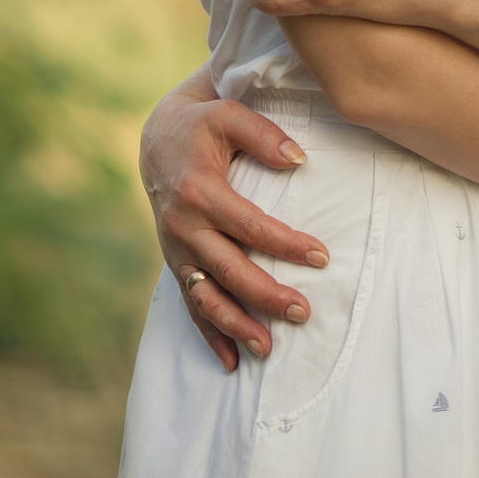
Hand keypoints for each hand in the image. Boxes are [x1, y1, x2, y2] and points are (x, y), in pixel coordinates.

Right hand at [140, 75, 330, 370]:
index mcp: (198, 191)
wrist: (157, 139)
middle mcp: (182, 226)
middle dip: (266, 296)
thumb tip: (300, 160)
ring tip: (268, 350)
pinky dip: (209, 334)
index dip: (286, 244)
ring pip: (206, 297)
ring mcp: (175, 250)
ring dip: (236, 326)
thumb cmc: (202, 125)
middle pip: (229, 270)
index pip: (249, 225)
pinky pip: (191, 305)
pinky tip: (231, 362)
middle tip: (303, 313)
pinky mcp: (176, 263)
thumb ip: (264, 135)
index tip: (321, 256)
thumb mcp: (228, 115)